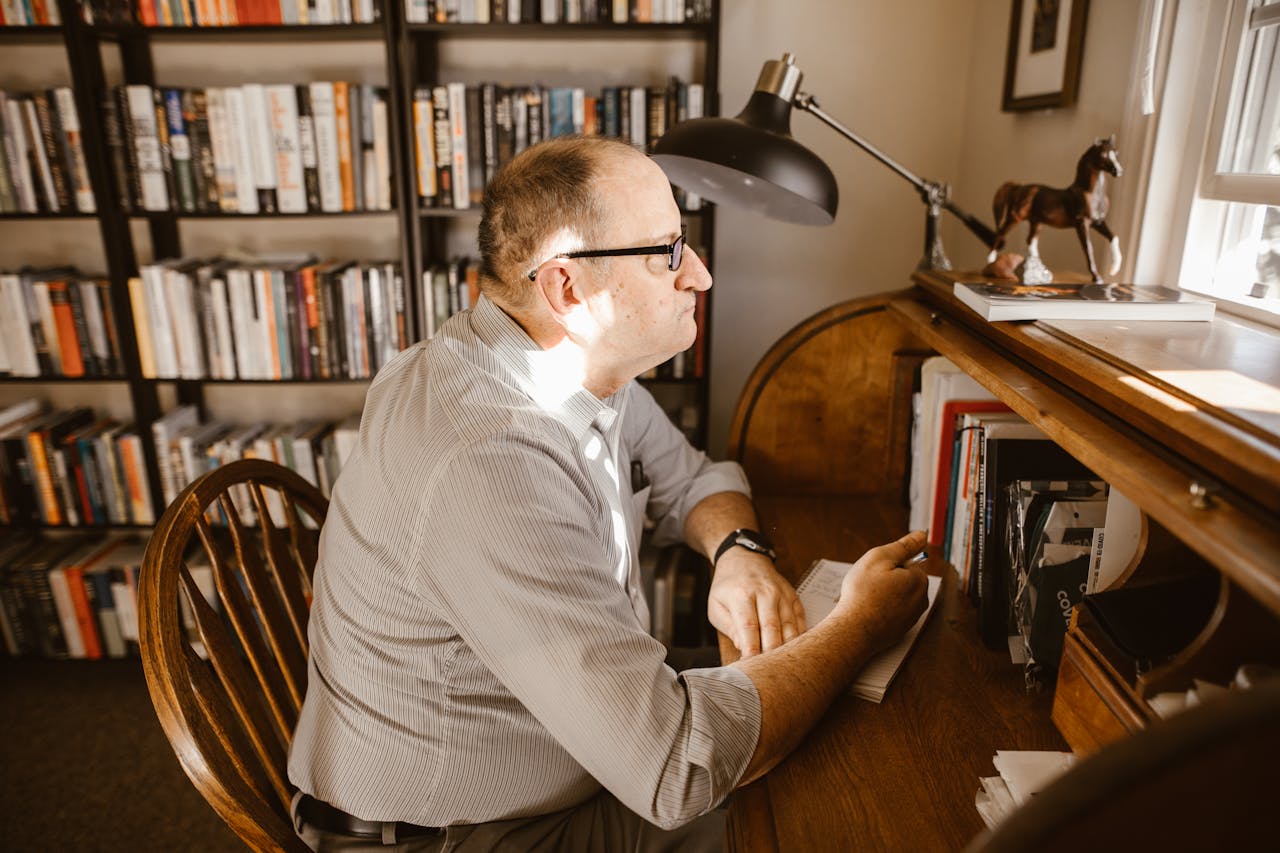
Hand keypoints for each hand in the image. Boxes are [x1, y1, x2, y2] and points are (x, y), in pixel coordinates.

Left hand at [708, 550, 805, 658]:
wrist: (744, 559)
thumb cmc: (728, 587)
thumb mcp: (716, 606)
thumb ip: (729, 627)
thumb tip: (743, 646)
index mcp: (742, 595)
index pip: (749, 627)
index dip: (751, 649)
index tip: (751, 666)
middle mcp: (765, 593)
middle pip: (772, 628)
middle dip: (771, 652)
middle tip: (768, 671)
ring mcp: (782, 594)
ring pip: (789, 626)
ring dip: (787, 648)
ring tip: (782, 666)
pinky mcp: (793, 596)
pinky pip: (800, 620)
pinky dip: (799, 637)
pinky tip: (795, 651)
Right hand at [835, 531, 928, 654]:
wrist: (853, 631)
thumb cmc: (863, 594)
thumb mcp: (880, 558)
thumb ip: (904, 546)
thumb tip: (922, 535)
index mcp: (919, 580)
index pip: (907, 563)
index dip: (888, 564)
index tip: (874, 572)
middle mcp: (921, 600)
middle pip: (903, 580)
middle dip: (886, 580)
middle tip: (868, 585)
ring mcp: (911, 617)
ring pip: (897, 596)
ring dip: (883, 595)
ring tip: (865, 599)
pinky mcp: (901, 630)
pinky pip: (891, 612)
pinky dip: (880, 610)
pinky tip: (867, 612)